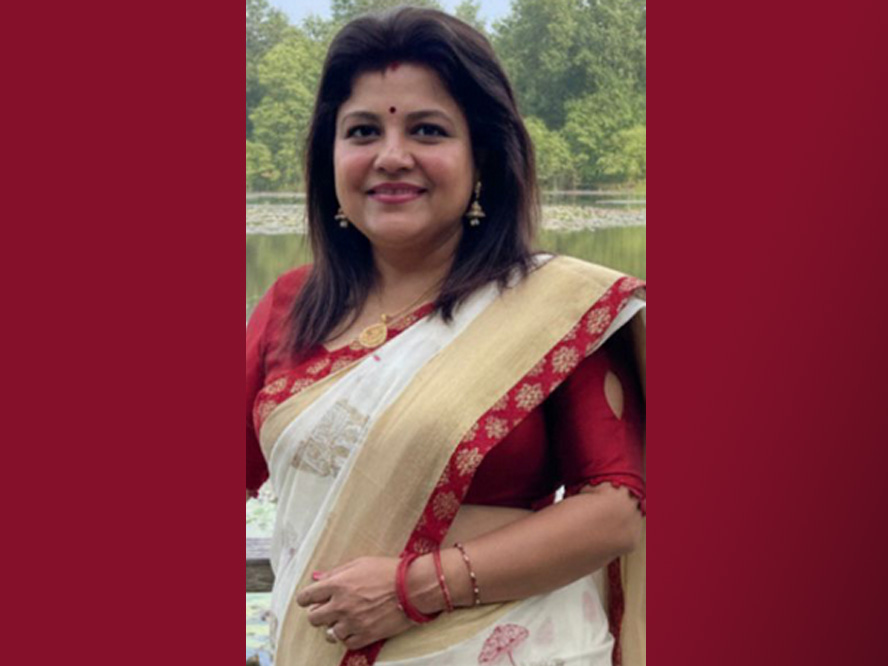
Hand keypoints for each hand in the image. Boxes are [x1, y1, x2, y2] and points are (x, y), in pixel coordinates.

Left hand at [295, 557, 413, 650]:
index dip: (306, 598)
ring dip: (334, 626)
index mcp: (337, 585)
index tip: (310, 599)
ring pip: (330, 633)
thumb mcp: (360, 563)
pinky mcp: (365, 635)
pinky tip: (355, 627)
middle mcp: (341, 606)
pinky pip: (347, 643)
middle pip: (314, 618)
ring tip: (345, 619)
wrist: (412, 588)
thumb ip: (336, 572)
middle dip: (318, 613)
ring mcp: (352, 623)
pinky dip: (349, 637)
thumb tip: (317, 577)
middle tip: (328, 609)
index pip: (307, 597)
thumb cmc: (388, 571)